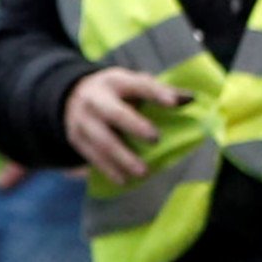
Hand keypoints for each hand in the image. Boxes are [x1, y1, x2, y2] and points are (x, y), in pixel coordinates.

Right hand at [60, 65, 176, 184]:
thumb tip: (190, 98)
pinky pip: (93, 157)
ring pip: (102, 141)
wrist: (71, 97)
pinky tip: (123, 180)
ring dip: (123, 158)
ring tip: (143, 172)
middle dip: (134, 125)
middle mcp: (96, 99)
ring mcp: (83, 120)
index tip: (173, 103)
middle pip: (115, 113)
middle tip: (155, 139)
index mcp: (114, 81)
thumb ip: (160, 91)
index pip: (137, 85)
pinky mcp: (76, 139)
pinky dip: (108, 170)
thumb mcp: (131, 84)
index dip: (156, 93)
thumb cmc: (115, 93)